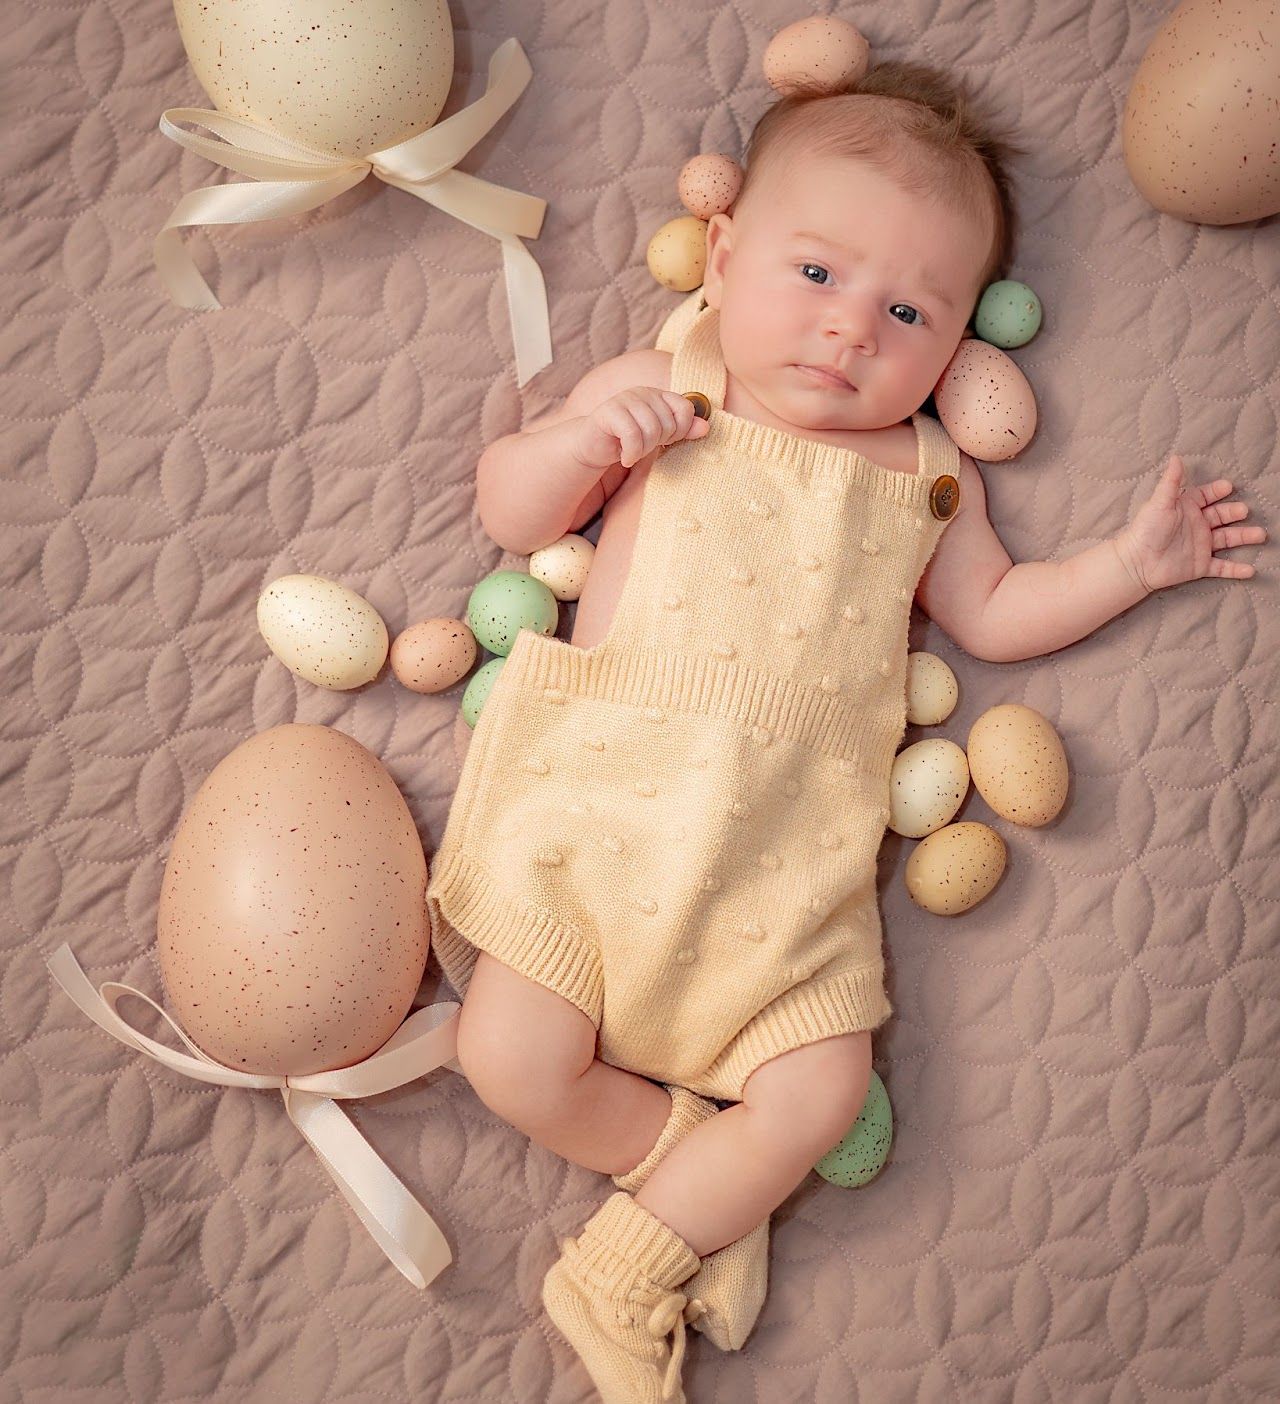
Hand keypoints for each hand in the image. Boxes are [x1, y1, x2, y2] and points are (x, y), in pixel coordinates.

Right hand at [573, 387, 709, 471]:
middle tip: (642, 447)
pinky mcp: (608, 411)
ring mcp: (624, 399)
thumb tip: (706, 427)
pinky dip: (631, 454)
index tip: (664, 440)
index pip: (685, 409)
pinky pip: (632, 436)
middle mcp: (642, 392)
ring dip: (642, 450)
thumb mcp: (660, 437)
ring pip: (650, 430)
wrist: (593, 446)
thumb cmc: (628, 440)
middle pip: (667, 423)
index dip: (680, 430)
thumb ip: (683, 430)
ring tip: (633, 451)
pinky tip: (624, 457)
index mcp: (658, 394)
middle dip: (656, 443)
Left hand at [1115, 455, 1267, 593]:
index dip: (1217, 491)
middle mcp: (1196, 525)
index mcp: (1186, 509)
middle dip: (1235, 512)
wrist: (1136, 563)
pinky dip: (1236, 569)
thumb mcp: (1159, 503)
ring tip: (1260, 534)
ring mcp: (1200, 546)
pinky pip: (1222, 567)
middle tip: (1244, 510)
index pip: (1206, 496)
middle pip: (1222, 516)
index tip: (1228, 486)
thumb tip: (1175, 457)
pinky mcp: (1200, 566)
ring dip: (1244, 537)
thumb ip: (1171, 482)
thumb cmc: (1145, 530)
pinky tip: (1251, 571)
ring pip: (1227, 540)